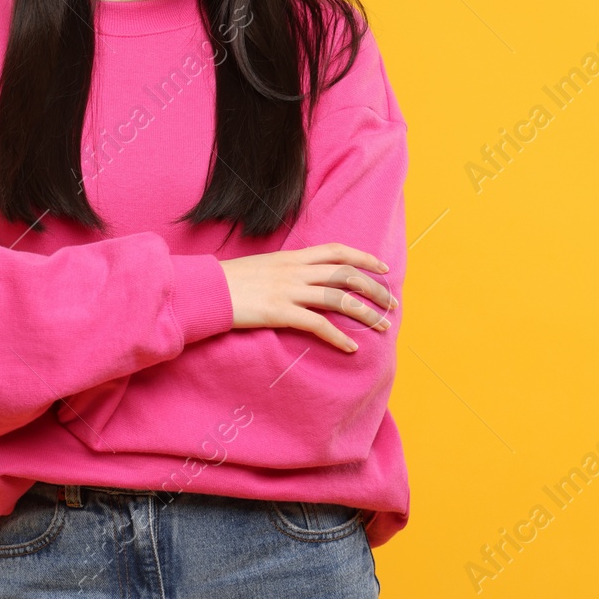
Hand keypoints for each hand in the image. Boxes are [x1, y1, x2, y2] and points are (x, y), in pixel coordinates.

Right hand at [220, 242, 395, 352]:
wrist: (207, 290)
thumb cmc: (231, 281)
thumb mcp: (263, 266)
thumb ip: (286, 270)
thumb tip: (304, 278)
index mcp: (292, 257)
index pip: (337, 251)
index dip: (364, 257)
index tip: (383, 267)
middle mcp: (295, 271)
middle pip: (346, 274)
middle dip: (375, 289)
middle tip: (392, 304)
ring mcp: (289, 291)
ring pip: (339, 298)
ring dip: (365, 314)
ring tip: (383, 327)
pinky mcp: (280, 312)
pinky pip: (318, 325)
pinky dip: (338, 337)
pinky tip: (351, 348)